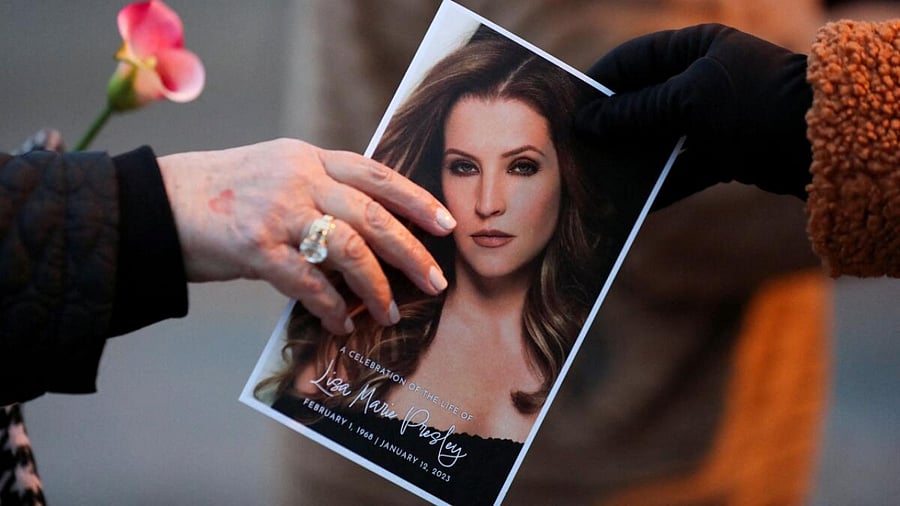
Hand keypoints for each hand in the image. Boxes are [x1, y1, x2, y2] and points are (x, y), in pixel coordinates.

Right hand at [157, 138, 455, 334]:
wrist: (159, 201)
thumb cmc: (225, 193)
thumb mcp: (279, 172)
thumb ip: (322, 189)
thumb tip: (368, 229)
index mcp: (309, 158)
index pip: (377, 174)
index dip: (416, 200)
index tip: (446, 223)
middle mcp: (299, 179)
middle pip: (373, 215)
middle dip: (411, 251)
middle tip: (436, 279)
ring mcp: (278, 212)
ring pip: (348, 250)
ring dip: (375, 287)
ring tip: (389, 312)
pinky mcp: (256, 247)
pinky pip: (307, 283)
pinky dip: (329, 308)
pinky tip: (340, 324)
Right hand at [577, 24, 812, 207]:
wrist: (822, 142)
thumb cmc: (753, 103)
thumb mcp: (687, 100)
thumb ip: (634, 112)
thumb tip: (587, 123)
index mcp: (695, 47)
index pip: (634, 59)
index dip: (600, 83)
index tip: (570, 108)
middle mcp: (702, 78)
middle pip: (643, 103)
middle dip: (613, 128)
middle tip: (578, 150)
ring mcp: (714, 117)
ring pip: (660, 140)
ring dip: (633, 161)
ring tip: (599, 182)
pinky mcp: (725, 153)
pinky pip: (683, 169)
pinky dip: (662, 186)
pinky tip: (635, 206)